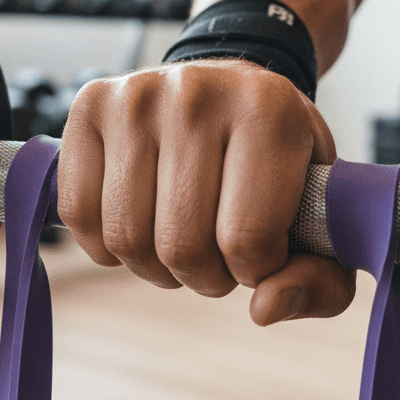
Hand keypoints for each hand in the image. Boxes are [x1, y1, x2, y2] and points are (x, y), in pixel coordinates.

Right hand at [57, 59, 355, 325]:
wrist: (232, 90)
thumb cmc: (277, 158)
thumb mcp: (321, 212)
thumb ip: (319, 281)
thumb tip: (262, 309)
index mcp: (269, 112)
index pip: (246, 240)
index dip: (255, 270)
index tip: (262, 248)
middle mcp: (198, 93)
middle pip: (181, 246)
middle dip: (205, 274)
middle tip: (219, 249)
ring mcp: (137, 96)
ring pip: (127, 238)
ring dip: (156, 266)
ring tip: (183, 235)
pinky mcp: (90, 105)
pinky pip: (79, 214)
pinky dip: (106, 243)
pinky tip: (141, 220)